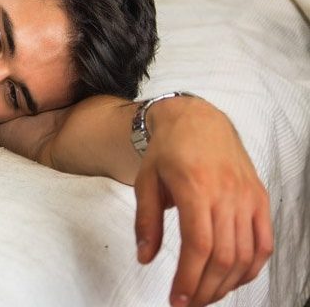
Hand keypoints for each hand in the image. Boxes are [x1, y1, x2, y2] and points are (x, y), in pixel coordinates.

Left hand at [134, 97, 272, 306]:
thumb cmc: (168, 151)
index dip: (190, 278)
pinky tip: (234, 279)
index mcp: (195, 187)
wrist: (198, 120)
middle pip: (224, 255)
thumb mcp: (145, 181)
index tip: (177, 299)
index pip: (199, 245)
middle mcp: (226, 193)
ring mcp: (248, 196)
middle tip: (189, 303)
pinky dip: (252, 267)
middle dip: (206, 288)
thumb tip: (145, 258)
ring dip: (227, 283)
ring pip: (246, 254)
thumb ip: (146, 221)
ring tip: (206, 295)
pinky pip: (264, 242)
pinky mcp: (259, 198)